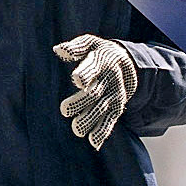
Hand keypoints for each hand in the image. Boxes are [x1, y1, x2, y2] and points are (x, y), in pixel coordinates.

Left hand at [53, 34, 137, 149]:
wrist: (127, 63)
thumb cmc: (100, 52)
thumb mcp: (90, 43)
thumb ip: (75, 47)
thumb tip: (58, 49)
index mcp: (101, 61)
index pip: (93, 67)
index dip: (86, 73)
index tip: (77, 80)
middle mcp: (110, 79)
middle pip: (95, 92)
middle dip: (81, 101)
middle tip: (64, 110)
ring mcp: (115, 95)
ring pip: (102, 108)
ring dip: (90, 119)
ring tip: (77, 129)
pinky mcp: (117, 107)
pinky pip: (111, 120)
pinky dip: (103, 131)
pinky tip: (94, 142)